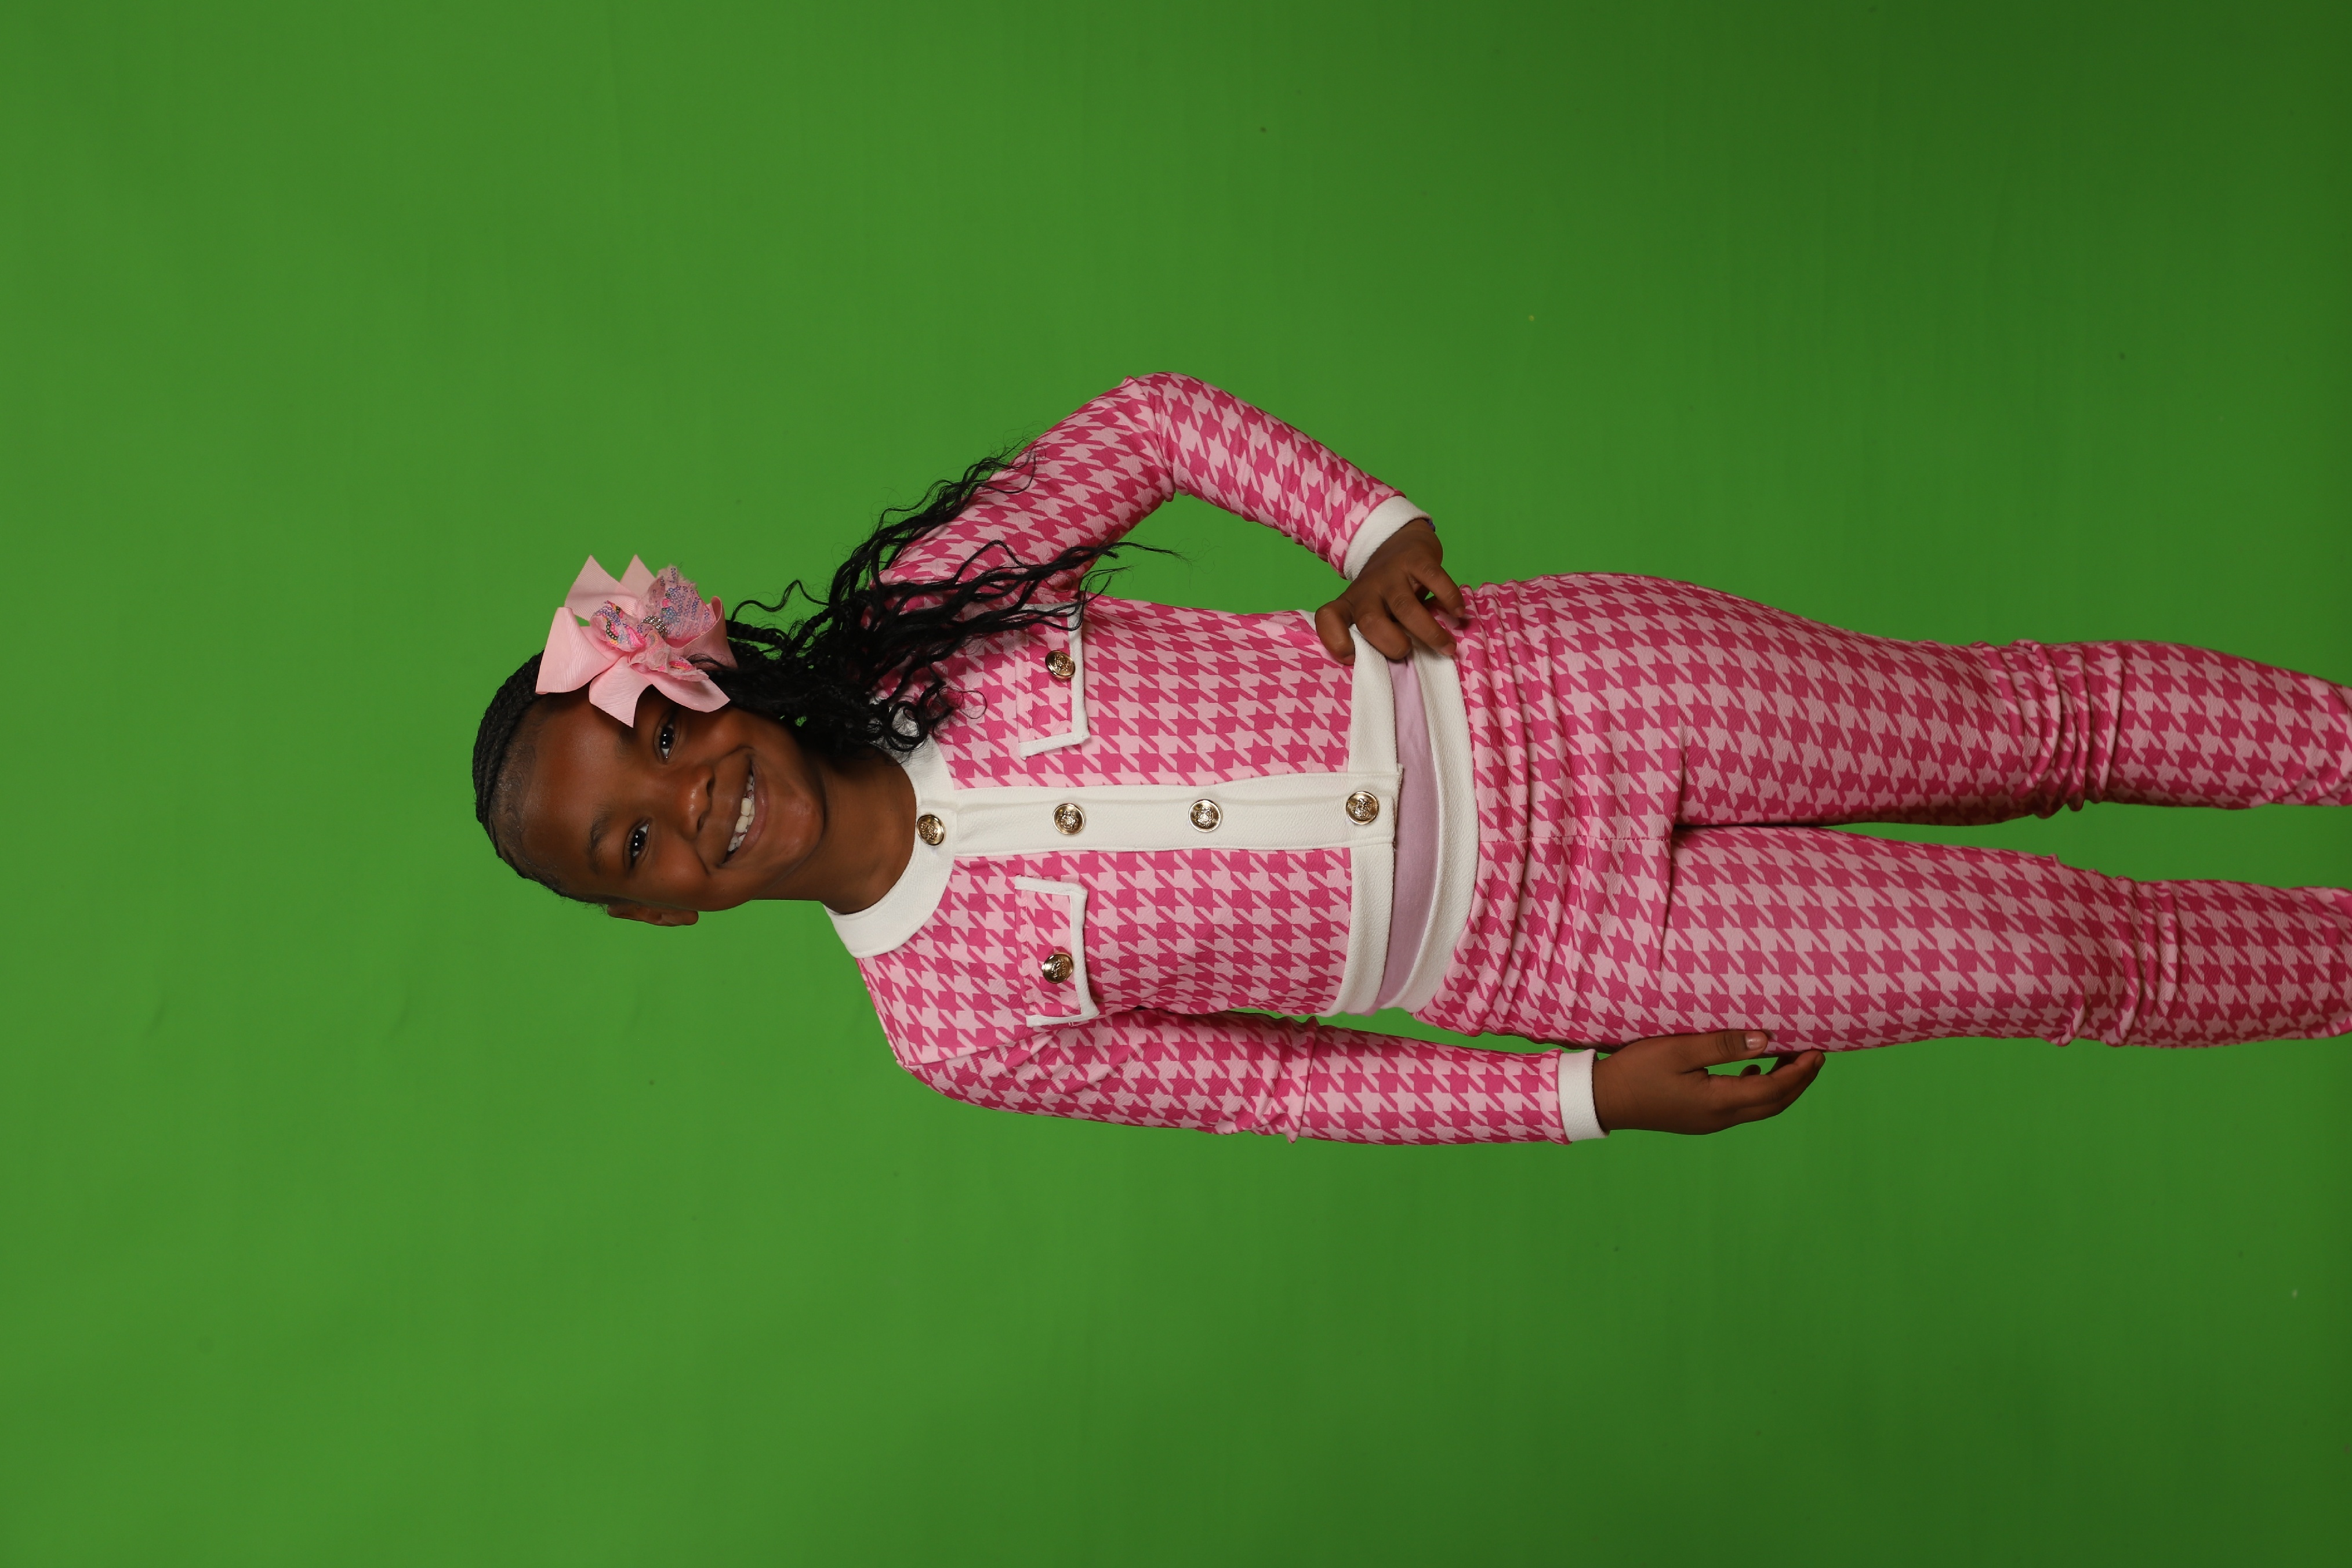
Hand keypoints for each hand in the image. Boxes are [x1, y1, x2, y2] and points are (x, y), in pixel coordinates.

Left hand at [1314, 519, 1464, 662]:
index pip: (1328, 618)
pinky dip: (1449, 599)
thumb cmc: (1386, 591)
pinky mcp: (1416, 559)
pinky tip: (1458, 614)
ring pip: (1404, 606)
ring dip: (1429, 632)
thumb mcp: (1372, 610)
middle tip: (1408, 654)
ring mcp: (1391, 573)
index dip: (1334, 639)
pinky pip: (1434, 579)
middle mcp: (1367, 589)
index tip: (1350, 657)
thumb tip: (1400, 672)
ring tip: (1447, 648)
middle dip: (1391, 644)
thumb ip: (1378, 636)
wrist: (1398, 541)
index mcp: (1351, 604)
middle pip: (1370, 621)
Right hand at [1590, 1030, 1824, 1134]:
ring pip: (1759, 1108)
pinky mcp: (1698, 1119)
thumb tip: (1765, 1041)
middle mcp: (1719, 1117)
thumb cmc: (1637, 1070)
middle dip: (1799, 1082)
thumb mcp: (1679, 1049)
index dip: (1799, 1072)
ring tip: (1793, 1062)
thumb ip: (1722, 1045)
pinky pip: (1741, 1108)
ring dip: (1781, 1087)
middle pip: (1773, 1104)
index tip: (1817, 1052)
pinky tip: (1753, 1071)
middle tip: (1816, 1058)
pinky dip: (1758, 1090)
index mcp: (1717, 1101)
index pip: (1773, 1089)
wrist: (1604, 1099)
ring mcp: (1709, 1121)